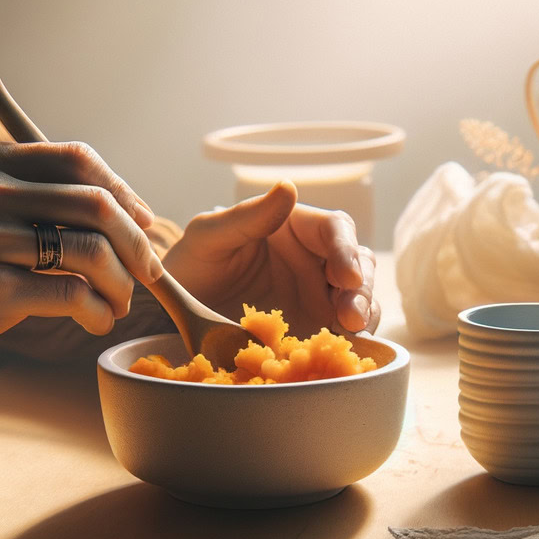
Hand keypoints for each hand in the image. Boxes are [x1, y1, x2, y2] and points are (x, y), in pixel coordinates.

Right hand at [0, 141, 160, 385]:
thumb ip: (36, 199)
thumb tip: (129, 209)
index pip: (79, 159)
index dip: (124, 192)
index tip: (144, 223)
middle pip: (95, 203)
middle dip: (136, 242)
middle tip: (148, 272)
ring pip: (91, 252)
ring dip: (121, 284)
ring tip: (117, 304)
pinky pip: (73, 295)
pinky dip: (98, 311)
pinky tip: (95, 321)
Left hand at [162, 182, 377, 335]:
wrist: (173, 315)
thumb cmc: (192, 264)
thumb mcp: (209, 236)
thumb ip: (248, 215)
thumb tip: (288, 187)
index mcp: (295, 227)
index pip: (335, 229)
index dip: (346, 249)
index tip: (345, 276)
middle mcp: (314, 259)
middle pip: (358, 265)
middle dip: (361, 289)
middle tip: (350, 316)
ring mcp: (318, 296)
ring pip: (360, 298)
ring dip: (364, 313)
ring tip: (350, 331)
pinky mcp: (314, 330)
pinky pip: (343, 334)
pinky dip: (352, 342)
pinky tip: (345, 351)